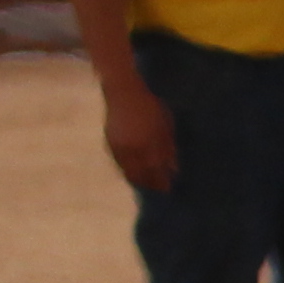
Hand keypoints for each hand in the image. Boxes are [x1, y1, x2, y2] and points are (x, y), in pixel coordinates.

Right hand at [99, 75, 176, 194]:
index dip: (162, 181)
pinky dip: (127, 171)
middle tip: (158, 190)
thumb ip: (168, 148)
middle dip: (150, 184)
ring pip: (128, 171)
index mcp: (147, 143)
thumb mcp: (165, 125)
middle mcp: (132, 149)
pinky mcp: (109, 144)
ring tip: (147, 184)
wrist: (123, 92)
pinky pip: (119, 163)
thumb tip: (174, 169)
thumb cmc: (150, 106)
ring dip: (138, 180)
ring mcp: (118, 147)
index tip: (168, 189)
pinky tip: (135, 172)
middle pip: (140, 174)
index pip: (155, 170)